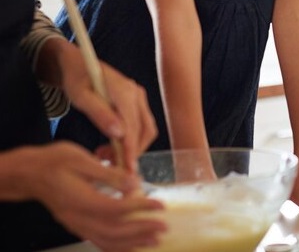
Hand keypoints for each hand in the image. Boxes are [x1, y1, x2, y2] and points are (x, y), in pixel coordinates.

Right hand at [20, 142, 165, 250]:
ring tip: (154, 240)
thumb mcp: (83, 160)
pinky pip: (98, 241)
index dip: (140, 209)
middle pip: (113, 231)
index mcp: (80, 200)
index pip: (116, 209)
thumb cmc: (55, 161)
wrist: (30, 173)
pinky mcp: (77, 225)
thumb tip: (134, 183)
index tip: (160, 205)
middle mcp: (78, 218)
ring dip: (132, 242)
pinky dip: (117, 246)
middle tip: (163, 227)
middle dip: (141, 231)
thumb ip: (109, 174)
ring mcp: (76, 225)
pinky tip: (133, 245)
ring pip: (106, 241)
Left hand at [59, 47, 156, 171]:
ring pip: (146, 129)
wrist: (78, 61)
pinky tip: (112, 145)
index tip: (126, 169)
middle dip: (132, 152)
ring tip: (107, 156)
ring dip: (132, 147)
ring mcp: (139, 97)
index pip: (133, 128)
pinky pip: (141, 124)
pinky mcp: (137, 101)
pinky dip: (131, 139)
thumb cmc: (76, 77)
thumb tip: (119, 134)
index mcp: (125, 93)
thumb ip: (99, 114)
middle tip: (112, 166)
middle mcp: (137, 94)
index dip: (130, 151)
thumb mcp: (80, 96)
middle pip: (145, 131)